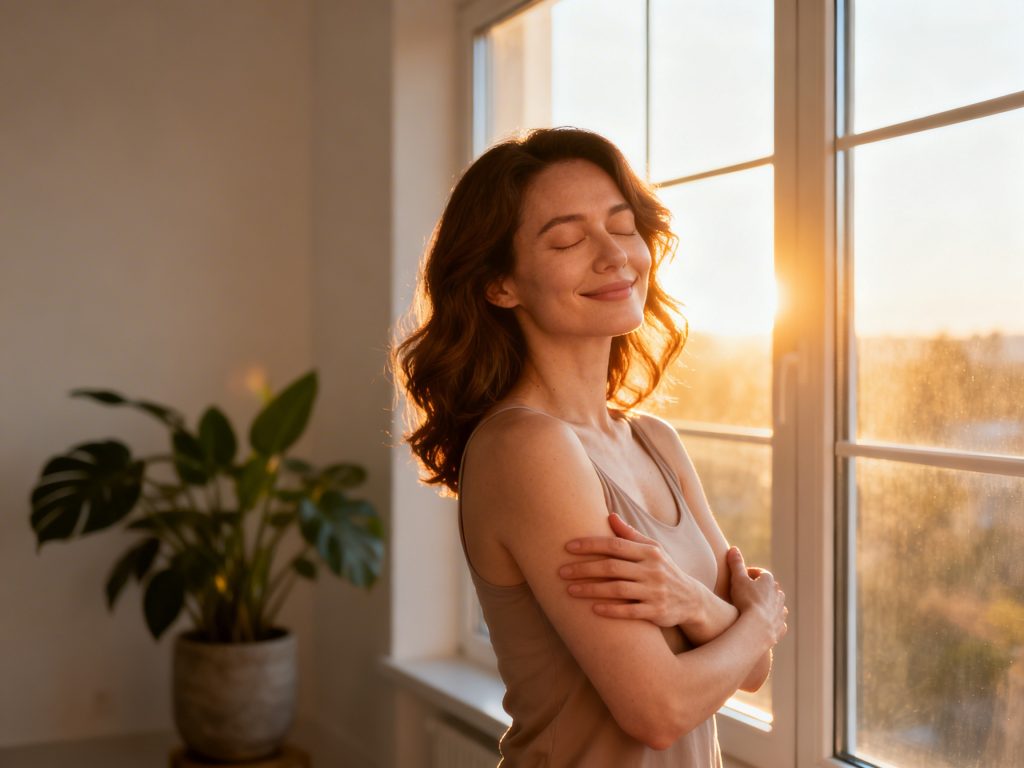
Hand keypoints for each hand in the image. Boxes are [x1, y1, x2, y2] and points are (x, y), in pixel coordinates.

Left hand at [559, 512, 709, 627]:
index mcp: (649, 552)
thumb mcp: (652, 550)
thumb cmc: (663, 570)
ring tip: (570, 591)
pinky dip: (611, 610)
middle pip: (612, 567)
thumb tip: (610, 515)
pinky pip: (630, 611)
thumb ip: (630, 535)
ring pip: (618, 589)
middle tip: (561, 571)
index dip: (590, 545)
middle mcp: (652, 570)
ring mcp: (654, 591)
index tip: (568, 547)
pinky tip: (593, 610)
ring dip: (591, 590)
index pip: (615, 545)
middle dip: (584, 569)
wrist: (691, 599)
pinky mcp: (656, 612)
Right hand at [727, 547, 787, 644]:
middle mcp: (779, 594)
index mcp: (769, 581)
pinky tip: (762, 624)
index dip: (749, 574)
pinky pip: (778, 621)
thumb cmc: (746, 600)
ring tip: (754, 609)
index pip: (760, 573)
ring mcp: (781, 611)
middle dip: (759, 589)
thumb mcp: (737, 579)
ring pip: (775, 604)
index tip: (740, 578)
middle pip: (769, 588)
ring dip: (767, 605)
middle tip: (746, 593)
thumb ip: (736, 564)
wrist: (757, 627)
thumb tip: (733, 549)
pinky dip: (771, 620)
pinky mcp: (780, 626)